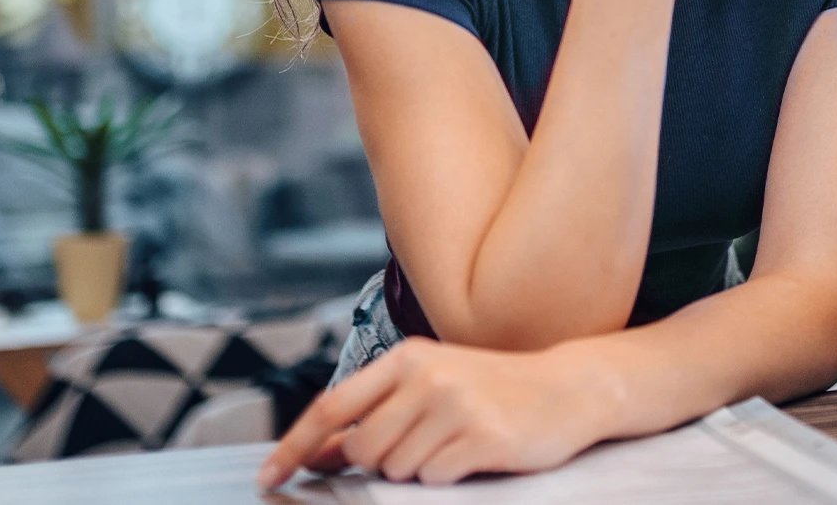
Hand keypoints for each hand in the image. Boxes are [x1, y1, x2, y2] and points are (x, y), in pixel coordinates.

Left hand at [257, 336, 616, 488]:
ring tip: (454, 444)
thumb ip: (374, 413)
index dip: (294, 445)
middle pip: (362, 449)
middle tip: (422, 446)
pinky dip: (446, 477)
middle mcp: (427, 377)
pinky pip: (434, 479)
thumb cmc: (493, 390)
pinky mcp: (482, 437)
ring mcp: (456, 406)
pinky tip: (473, 454)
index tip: (269, 477)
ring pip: (396, 469)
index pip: (332, 407)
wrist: (567, 389)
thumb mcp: (431, 386)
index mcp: (407, 358)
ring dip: (418, 470)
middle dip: (381, 462)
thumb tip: (314, 452)